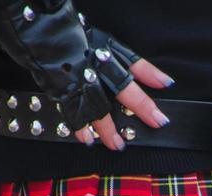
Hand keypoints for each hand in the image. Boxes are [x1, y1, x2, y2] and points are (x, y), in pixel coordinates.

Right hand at [72, 28, 172, 149]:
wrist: (43, 34)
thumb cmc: (78, 41)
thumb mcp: (108, 45)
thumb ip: (135, 66)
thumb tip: (165, 82)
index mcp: (105, 53)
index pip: (133, 64)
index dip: (151, 74)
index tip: (168, 85)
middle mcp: (94, 66)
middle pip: (122, 88)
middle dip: (141, 105)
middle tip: (157, 121)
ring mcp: (77, 79)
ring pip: (96, 107)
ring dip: (108, 128)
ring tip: (118, 145)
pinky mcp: (61, 90)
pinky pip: (71, 112)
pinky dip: (80, 129)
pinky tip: (88, 140)